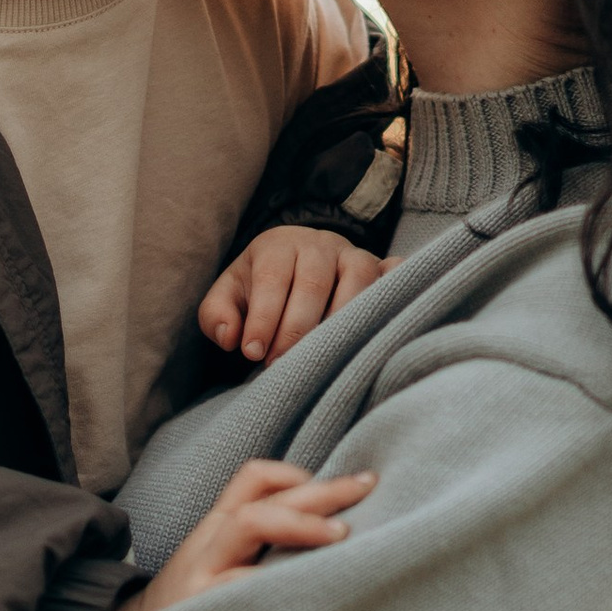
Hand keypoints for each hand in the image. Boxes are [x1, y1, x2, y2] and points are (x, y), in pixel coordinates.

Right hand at [106, 457, 374, 610]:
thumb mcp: (215, 567)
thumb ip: (257, 547)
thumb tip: (329, 535)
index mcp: (214, 532)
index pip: (252, 481)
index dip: (297, 474)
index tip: (346, 486)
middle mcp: (207, 546)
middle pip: (262, 499)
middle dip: (320, 491)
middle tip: (368, 484)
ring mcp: (202, 578)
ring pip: (248, 525)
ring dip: (298, 525)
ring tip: (342, 535)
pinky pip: (247, 590)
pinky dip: (282, 586)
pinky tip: (318, 594)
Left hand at [198, 226, 388, 365]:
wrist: (296, 256)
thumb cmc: (260, 285)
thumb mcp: (230, 294)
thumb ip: (216, 315)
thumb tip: (230, 338)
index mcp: (279, 246)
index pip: (272, 281)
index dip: (264, 320)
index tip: (255, 354)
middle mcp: (320, 245)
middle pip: (313, 285)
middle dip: (297, 330)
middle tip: (283, 366)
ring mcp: (355, 255)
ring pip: (357, 284)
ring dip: (340, 323)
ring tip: (322, 357)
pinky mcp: (380, 268)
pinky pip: (393, 275)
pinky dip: (395, 288)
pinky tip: (386, 317)